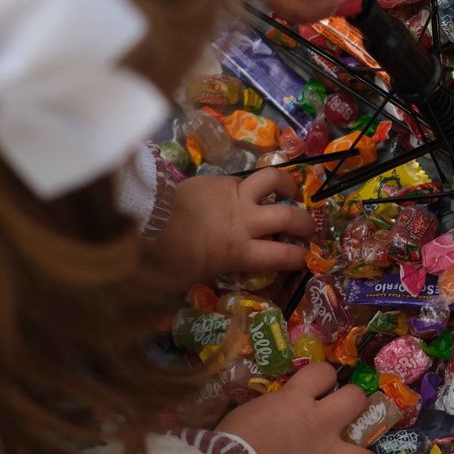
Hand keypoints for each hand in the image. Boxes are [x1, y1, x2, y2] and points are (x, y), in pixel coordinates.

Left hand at [154, 168, 314, 281]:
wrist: (144, 218)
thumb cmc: (166, 257)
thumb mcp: (195, 274)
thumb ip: (217, 268)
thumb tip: (220, 271)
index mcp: (240, 252)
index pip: (284, 256)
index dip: (301, 258)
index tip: (306, 259)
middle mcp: (245, 221)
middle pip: (289, 217)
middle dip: (306, 223)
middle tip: (309, 228)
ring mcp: (234, 196)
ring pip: (273, 181)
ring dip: (287, 186)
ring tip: (291, 192)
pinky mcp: (220, 180)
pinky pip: (243, 180)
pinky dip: (250, 186)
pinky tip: (245, 192)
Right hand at [218, 363, 375, 453]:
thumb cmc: (230, 438)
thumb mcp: (253, 411)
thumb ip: (274, 409)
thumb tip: (276, 416)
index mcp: (297, 399)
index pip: (324, 371)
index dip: (325, 378)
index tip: (320, 387)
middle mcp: (320, 424)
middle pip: (357, 401)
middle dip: (355, 406)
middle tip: (343, 417)